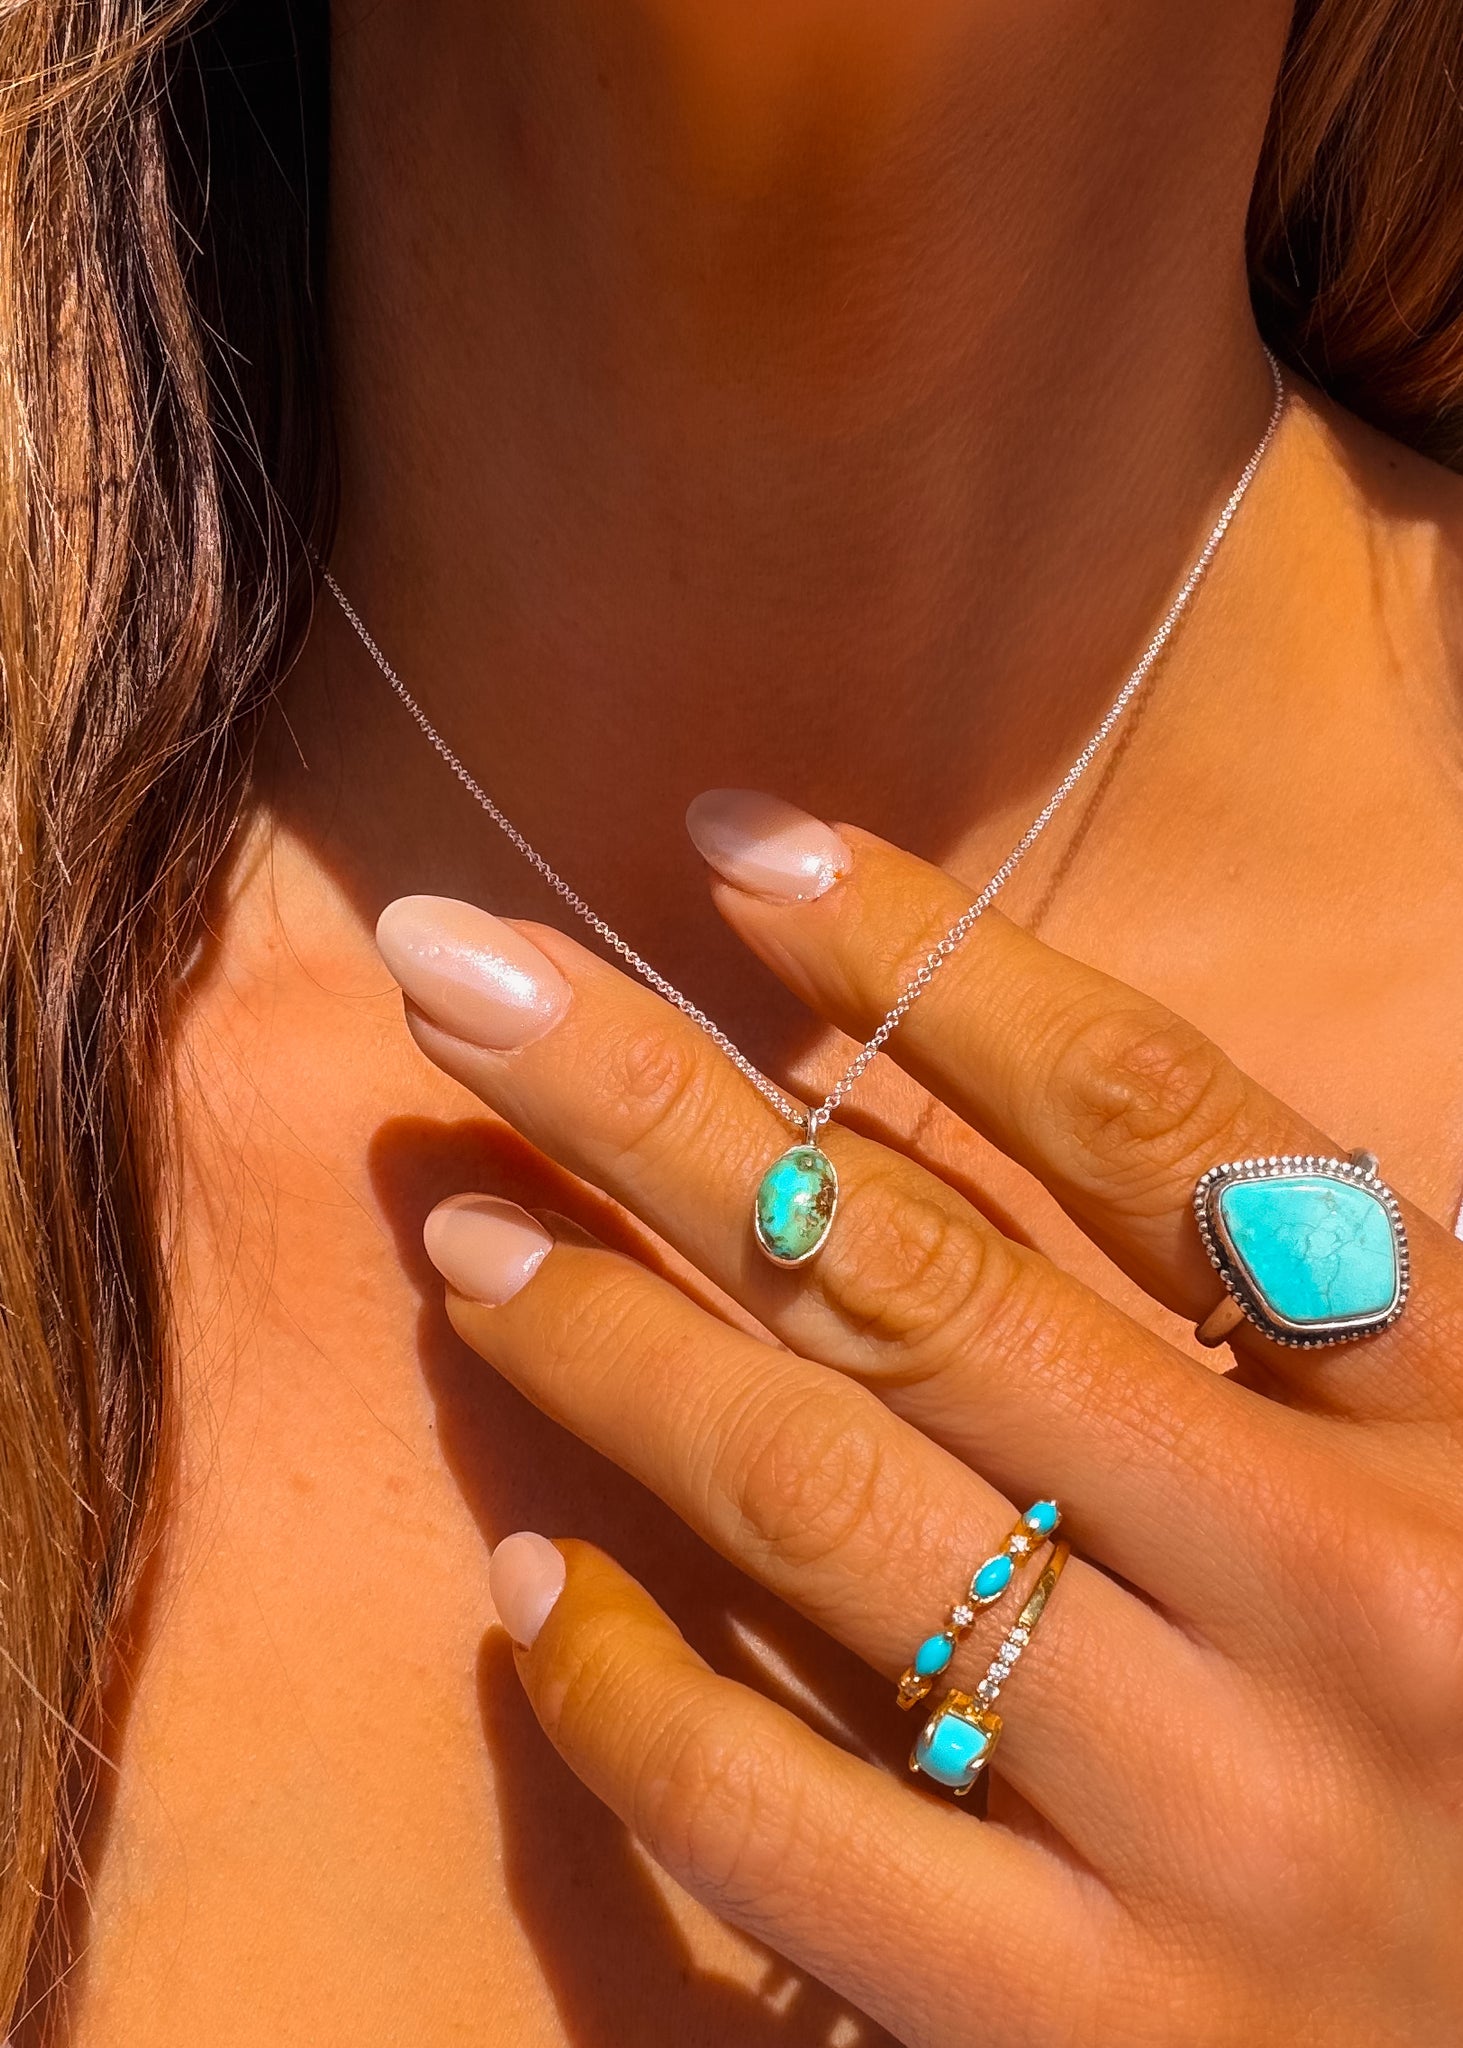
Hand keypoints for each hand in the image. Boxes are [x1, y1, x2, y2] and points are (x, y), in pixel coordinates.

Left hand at [376, 798, 1462, 2046]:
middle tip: (461, 980)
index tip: (732, 843)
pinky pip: (791, 1826)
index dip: (922, 952)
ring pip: (826, 1504)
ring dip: (607, 1344)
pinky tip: (534, 1587)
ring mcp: (1226, 1824)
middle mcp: (1346, 1585)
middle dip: (654, 1102)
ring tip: (465, 1234)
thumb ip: (1280, 1309)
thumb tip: (961, 1102)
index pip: (1146, 1114)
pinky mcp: (1108, 2039)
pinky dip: (630, 1689)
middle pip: (920, 1272)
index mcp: (1462, 1407)